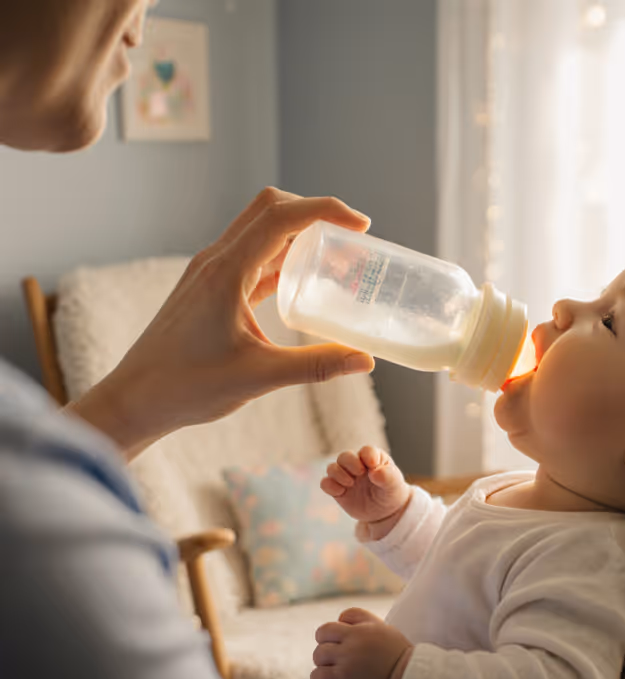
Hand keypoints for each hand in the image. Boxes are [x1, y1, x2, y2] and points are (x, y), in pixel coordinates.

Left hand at [67, 188, 375, 458]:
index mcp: (226, 271)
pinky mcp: (210, 288)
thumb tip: (365, 361)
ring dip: (299, 234)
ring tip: (337, 260)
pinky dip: (283, 258)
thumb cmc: (187, 387)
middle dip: (315, 213)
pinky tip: (305, 283)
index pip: (281, 217)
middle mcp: (216, 261)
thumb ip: (316, 366)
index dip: (325, 210)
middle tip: (352, 238)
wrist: (135, 399)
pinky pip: (252, 257)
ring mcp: (211, 272)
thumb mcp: (260, 376)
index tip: (362, 225)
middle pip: (270, 209)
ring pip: (260, 231)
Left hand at [310, 607, 411, 678]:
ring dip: (323, 661)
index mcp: (366, 627)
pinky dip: (319, 677)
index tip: (346, 637)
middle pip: (323, 632)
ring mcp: (346, 660)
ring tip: (333, 668)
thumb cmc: (399, 660)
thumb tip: (341, 619)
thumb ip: (365, 621)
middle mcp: (354, 641)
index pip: (344, 615)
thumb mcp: (387, 632)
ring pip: (318, 654)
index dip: (342, 625)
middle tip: (334, 653)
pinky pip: (317, 675)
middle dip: (325, 642)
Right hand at [321, 446, 411, 540]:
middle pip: (345, 456)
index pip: (367, 451)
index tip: (373, 466)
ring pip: (332, 468)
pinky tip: (341, 492)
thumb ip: (388, 476)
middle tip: (360, 473)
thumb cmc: (391, 492)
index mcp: (373, 458)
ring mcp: (346, 476)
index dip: (368, 456)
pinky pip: (325, 483)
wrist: (384, 511)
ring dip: (338, 474)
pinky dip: (329, 486)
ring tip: (350, 483)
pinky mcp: (337, 490)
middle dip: (350, 463)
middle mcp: (357, 464)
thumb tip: (375, 472)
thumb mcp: (394, 485)